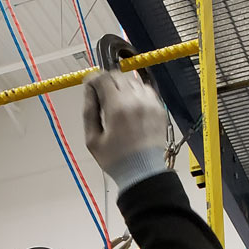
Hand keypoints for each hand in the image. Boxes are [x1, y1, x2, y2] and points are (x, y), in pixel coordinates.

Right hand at [82, 69, 170, 190]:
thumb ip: (89, 111)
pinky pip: (146, 91)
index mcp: (117, 108)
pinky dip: (136, 93)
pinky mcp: (159, 108)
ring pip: (133, 81)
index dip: (93, 79)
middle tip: (101, 95)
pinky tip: (131, 106)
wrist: (143, 172)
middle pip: (118, 76)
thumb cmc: (115, 159)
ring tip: (117, 102)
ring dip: (122, 86)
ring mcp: (150, 103)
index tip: (89, 85)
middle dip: (107, 82)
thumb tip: (88, 90)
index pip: (103, 78)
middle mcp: (135, 100)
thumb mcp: (92, 140)